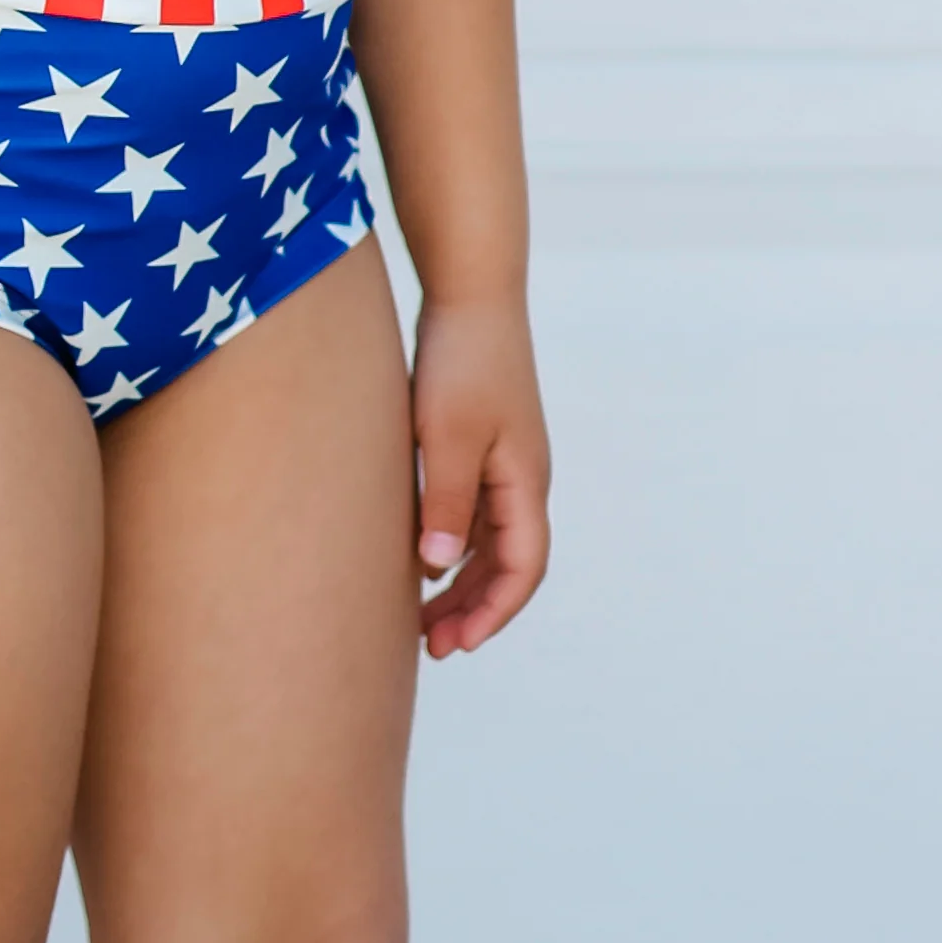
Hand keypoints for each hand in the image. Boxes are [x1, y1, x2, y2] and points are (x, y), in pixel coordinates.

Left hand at [410, 291, 549, 654]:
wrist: (470, 294)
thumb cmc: (462, 361)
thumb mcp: (447, 435)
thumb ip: (445, 502)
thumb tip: (439, 569)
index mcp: (525, 481)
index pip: (524, 568)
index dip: (494, 613)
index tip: (457, 645)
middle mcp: (522, 480)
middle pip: (508, 565)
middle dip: (474, 610)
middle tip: (431, 648)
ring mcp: (503, 464)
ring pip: (490, 545)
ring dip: (462, 585)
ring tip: (421, 620)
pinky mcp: (479, 447)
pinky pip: (473, 516)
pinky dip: (452, 549)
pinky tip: (416, 563)